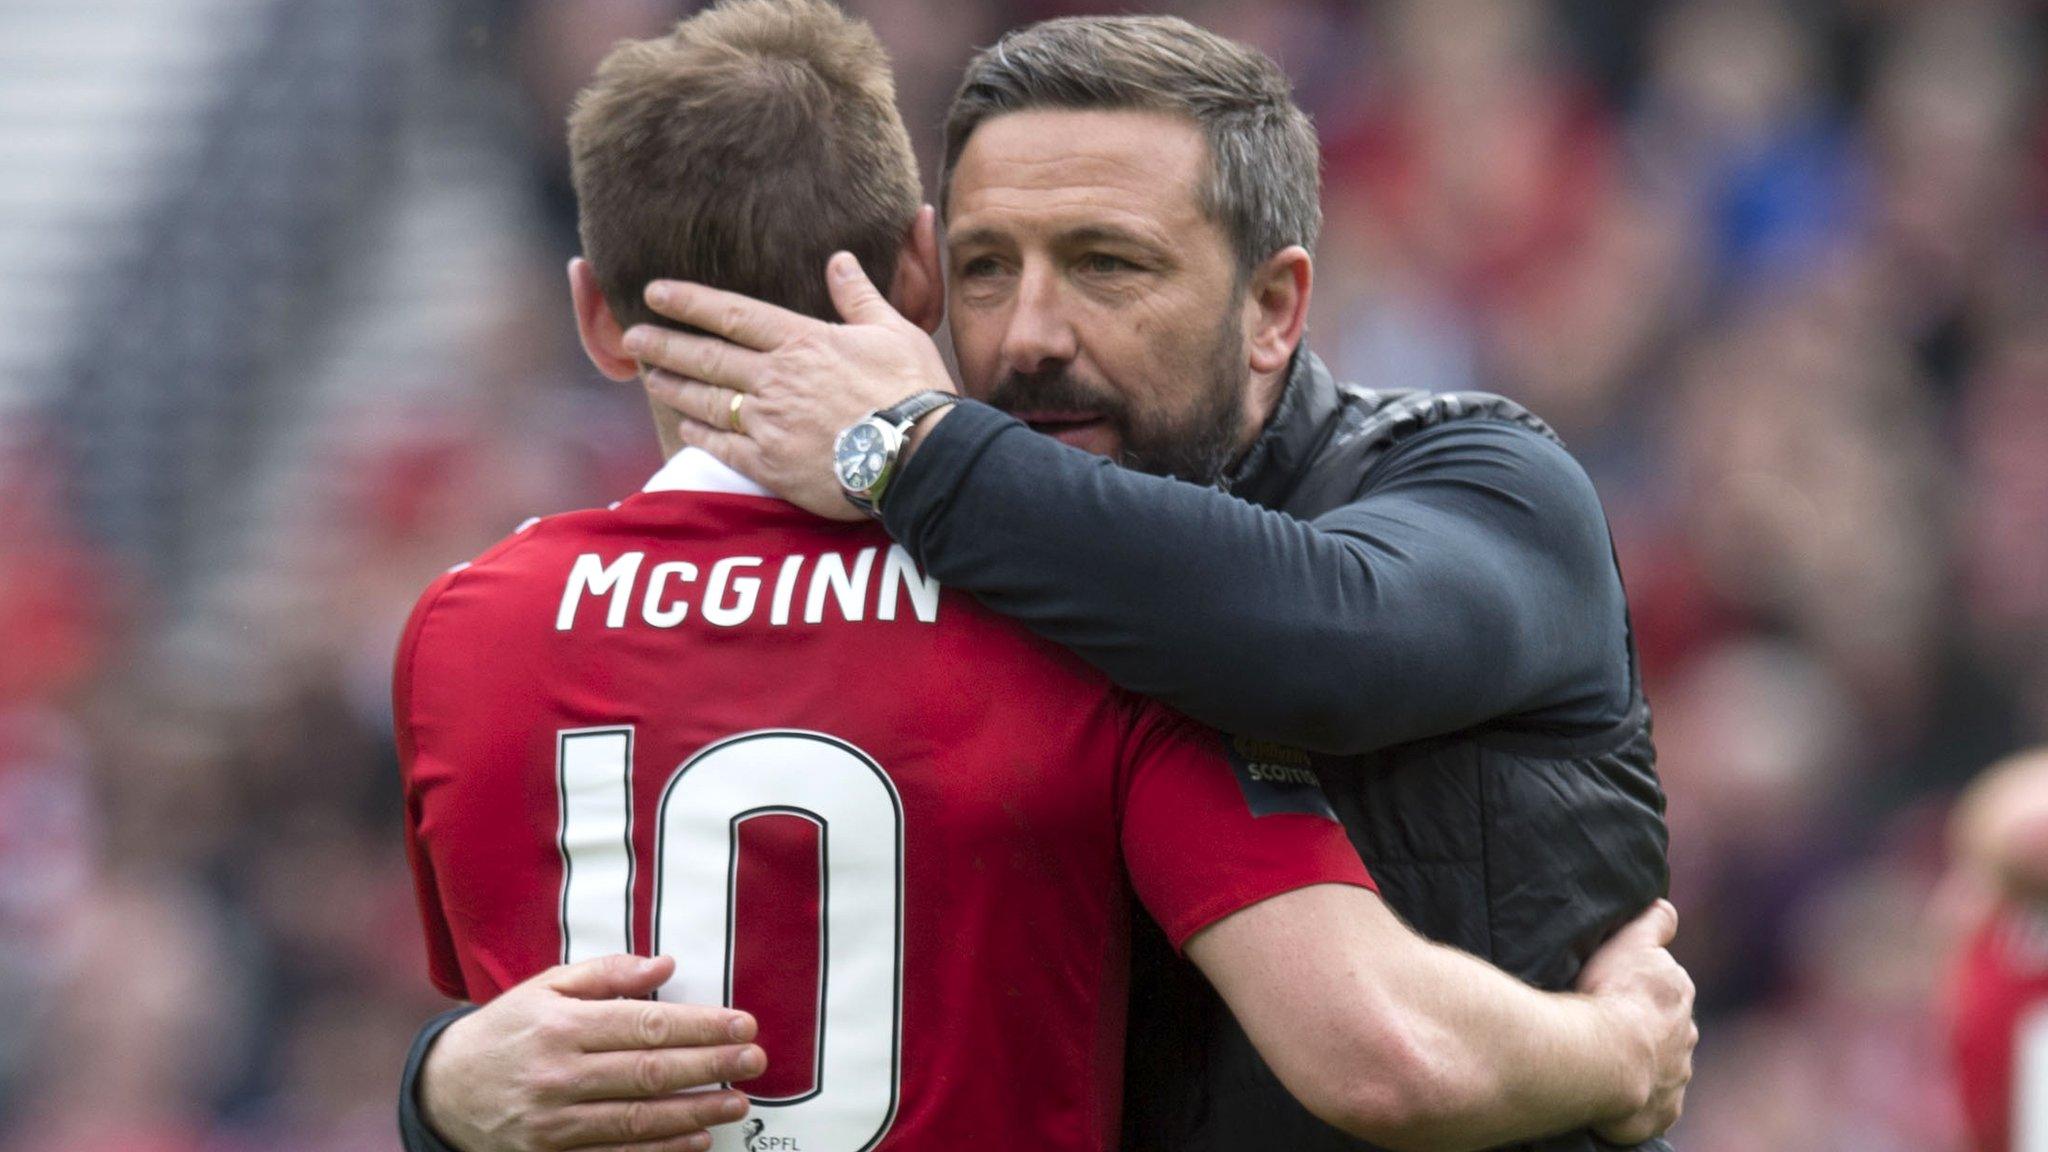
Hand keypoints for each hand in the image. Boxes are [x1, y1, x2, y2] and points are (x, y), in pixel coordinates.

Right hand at [420, 954, 764, 1151]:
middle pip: (648, 1072)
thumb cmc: (507, 1030)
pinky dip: (660, 1151)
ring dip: (695, 1111)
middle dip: (710, 1066)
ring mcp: (553, 1122)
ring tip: (738, 1100)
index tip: (742, 1023)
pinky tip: (697, 1139)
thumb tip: (665, 965)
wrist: (445, 1089)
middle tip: (754, 1059)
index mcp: (561, 1025)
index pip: (645, 1025)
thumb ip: (607, 973)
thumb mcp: (546, 987)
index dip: (700, 1026)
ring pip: (637, 1118)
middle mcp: (557, 1074)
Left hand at [624, 247, 956, 519]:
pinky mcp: (771, 466)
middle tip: (633, 336)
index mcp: (801, 341)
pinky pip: (724, 448)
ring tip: (652, 378)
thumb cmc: (912, 391)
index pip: (733, 314)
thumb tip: (840, 259)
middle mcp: (775, 379)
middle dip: (664, 343)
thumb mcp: (893, 330)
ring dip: (676, 387)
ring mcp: (768, 423)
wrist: (920, 458)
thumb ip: (859, 295)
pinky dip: (701, 436)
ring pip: (708, 401)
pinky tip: (687, 429)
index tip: (655, 292)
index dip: (690, 301)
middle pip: (707, 357)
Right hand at [1574, 900, 1695, 1143]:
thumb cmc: (1611, 994)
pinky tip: (1614, 1092)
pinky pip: (1653, 1104)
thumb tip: (1667, 907)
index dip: (1642, 987)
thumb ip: (1653, 922)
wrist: (1606, 1056)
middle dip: (1646, 1028)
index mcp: (1677, 992)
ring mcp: (1677, 1075)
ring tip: (1605, 1060)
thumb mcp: (1631, 941)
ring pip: (1662, 1066)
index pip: (1666, 985)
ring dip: (1642, 1063)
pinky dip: (1639, 1099)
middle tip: (1607, 1025)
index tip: (1619, 989)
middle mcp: (1686, 1034)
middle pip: (1667, 1028)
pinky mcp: (1664, 1110)